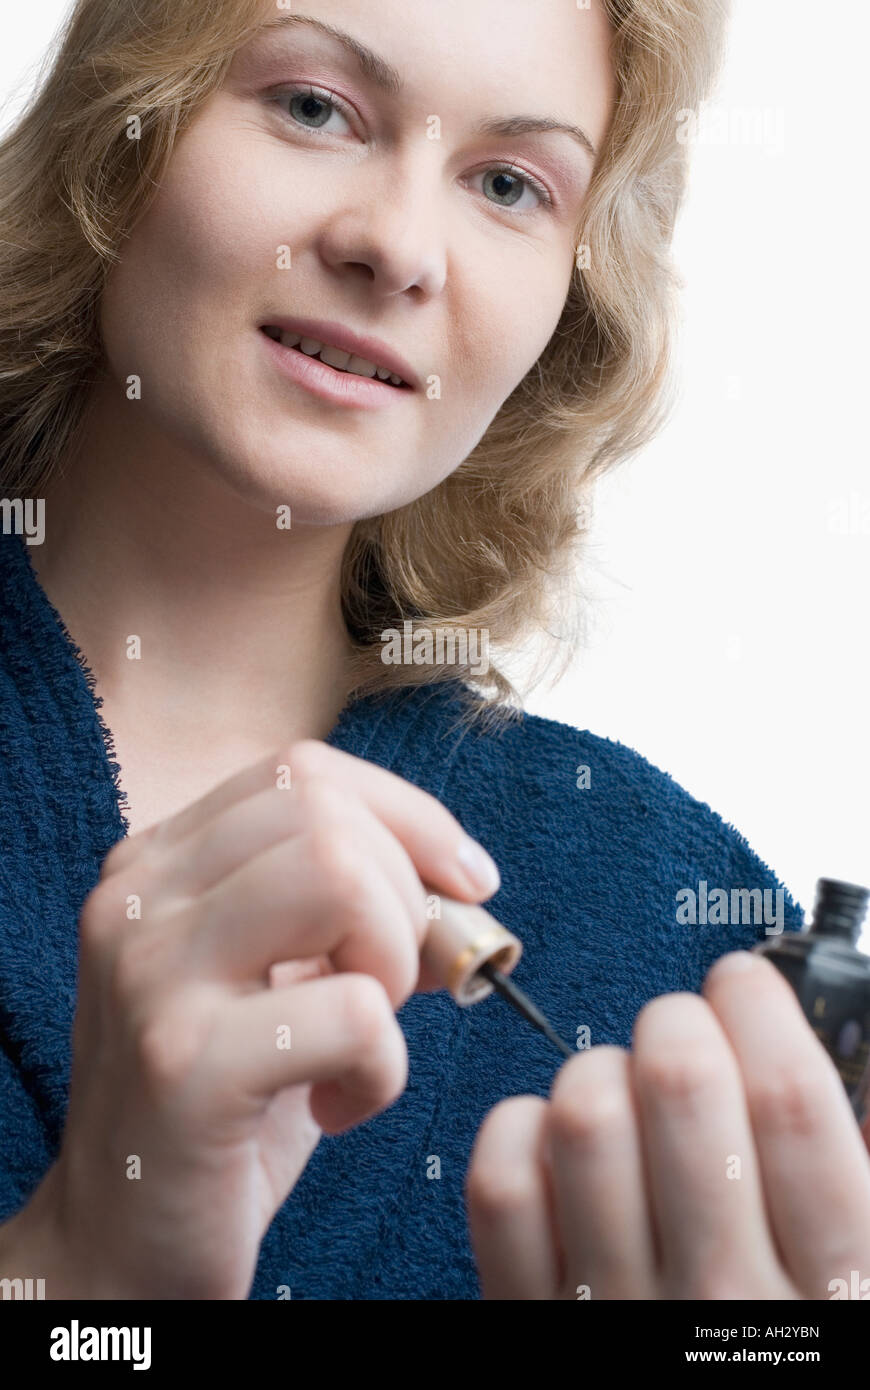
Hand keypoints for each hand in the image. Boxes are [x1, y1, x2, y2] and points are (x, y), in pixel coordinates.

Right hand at [32, 740, 498, 1298]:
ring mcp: (152, 975)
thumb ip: (343, 912)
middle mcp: (138, 899)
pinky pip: (354, 1012)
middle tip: (402, 984)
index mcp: (157, 865)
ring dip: (394, 960)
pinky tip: (337, 1108)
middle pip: (325, 812)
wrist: (121, 1242)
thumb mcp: (273, 979)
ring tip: (365, 1032)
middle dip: (405, 893)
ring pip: (338, 877)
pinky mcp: (185, 1064)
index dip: (408, 815)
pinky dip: (383, 1067)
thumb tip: (462, 883)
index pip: (302, 769)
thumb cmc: (221, 1104)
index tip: (466, 882)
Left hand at [466, 950, 869, 1298]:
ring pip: (584, 1116)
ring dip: (598, 1071)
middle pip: (680, 1085)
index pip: (790, 1102)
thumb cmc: (794, 1355)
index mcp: (836, 1288)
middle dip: (676, 1021)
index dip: (761, 1010)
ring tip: (622, 1093)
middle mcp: (724, 1302)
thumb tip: (838, 1069)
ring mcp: (618, 1316)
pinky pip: (502, 1183)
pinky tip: (556, 1142)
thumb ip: (861, 1180)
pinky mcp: (534, 1324)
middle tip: (682, 1031)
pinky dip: (520, 1130)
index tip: (745, 984)